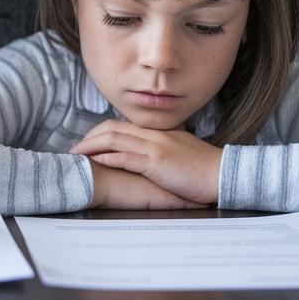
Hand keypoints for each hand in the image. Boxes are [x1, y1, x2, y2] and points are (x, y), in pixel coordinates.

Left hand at [71, 119, 222, 204]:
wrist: (223, 174)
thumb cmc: (204, 169)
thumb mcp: (181, 152)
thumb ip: (163, 149)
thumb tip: (150, 156)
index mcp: (158, 132)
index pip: (121, 126)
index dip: (100, 133)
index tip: (87, 143)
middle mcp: (153, 135)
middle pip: (112, 129)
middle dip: (89, 138)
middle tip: (74, 150)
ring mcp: (154, 146)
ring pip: (114, 140)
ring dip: (91, 147)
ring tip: (76, 156)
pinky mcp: (156, 162)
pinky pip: (126, 157)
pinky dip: (107, 158)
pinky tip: (96, 163)